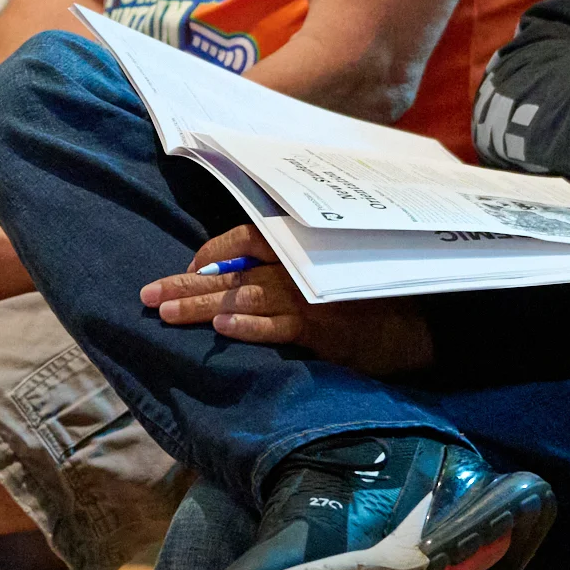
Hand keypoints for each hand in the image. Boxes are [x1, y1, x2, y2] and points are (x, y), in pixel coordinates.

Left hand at [142, 226, 437, 372]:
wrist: (422, 326)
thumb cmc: (375, 297)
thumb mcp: (336, 266)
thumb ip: (295, 261)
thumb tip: (242, 273)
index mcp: (304, 245)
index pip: (247, 238)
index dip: (211, 253)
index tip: (186, 269)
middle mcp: (304, 266)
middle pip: (234, 271)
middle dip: (187, 284)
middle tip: (148, 297)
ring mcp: (313, 297)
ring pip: (245, 299)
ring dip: (202, 308)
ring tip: (166, 315)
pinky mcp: (324, 331)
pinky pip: (279, 327)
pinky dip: (250, 327)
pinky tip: (222, 330)